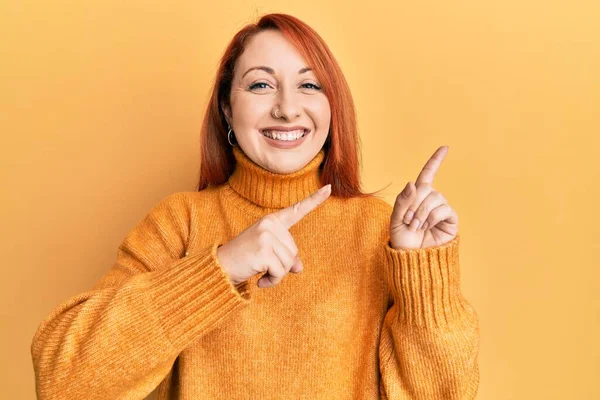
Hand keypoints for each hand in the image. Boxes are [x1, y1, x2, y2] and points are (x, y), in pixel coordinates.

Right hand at [217, 184, 331, 288]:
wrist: (219, 267)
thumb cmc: (245, 259)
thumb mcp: (268, 254)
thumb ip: (286, 258)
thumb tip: (299, 269)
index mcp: (272, 221)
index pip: (296, 210)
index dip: (315, 200)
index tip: (329, 188)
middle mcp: (269, 224)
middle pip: (294, 251)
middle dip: (282, 265)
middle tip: (262, 265)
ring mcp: (266, 236)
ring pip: (289, 263)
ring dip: (277, 275)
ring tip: (260, 271)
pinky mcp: (263, 250)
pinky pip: (280, 273)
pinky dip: (272, 281)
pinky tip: (260, 280)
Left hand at [390, 146, 458, 249]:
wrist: (412, 258)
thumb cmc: (402, 240)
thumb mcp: (395, 220)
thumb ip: (402, 201)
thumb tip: (413, 183)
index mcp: (417, 197)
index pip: (428, 175)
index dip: (436, 161)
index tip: (445, 147)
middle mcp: (431, 201)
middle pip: (427, 189)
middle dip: (414, 203)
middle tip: (408, 221)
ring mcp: (441, 210)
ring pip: (435, 198)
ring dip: (421, 212)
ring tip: (416, 226)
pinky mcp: (450, 220)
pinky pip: (443, 209)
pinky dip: (432, 217)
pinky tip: (426, 227)